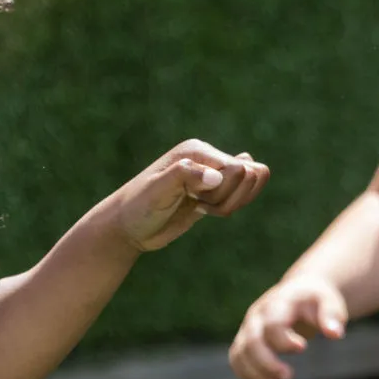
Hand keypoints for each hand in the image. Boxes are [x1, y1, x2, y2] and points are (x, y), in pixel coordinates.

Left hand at [106, 140, 269, 252]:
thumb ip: (184, 177)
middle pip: (250, 173)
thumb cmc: (138, 207)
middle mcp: (208, 158)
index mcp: (197, 151)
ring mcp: (212, 175)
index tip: (196, 199)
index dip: (223, 190)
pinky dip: (230, 207)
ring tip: (202, 208)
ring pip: (251, 182)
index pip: (236, 167)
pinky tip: (204, 211)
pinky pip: (243, 193)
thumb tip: (217, 176)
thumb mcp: (157, 191)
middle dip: (231, 197)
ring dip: (232, 203)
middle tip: (201, 205)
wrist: (127, 227)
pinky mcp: (214, 191)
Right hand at [229, 274, 348, 378]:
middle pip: (252, 341)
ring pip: (240, 353)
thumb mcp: (328, 301)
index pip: (272, 325)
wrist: (300, 292)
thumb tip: (335, 334)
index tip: (302, 348)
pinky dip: (248, 375)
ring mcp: (248, 327)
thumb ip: (332, 315)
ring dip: (256, 373)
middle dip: (267, 363)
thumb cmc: (315, 300)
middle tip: (288, 375)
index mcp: (277, 303)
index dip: (284, 340)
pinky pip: (237, 359)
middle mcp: (258, 315)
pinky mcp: (245, 339)